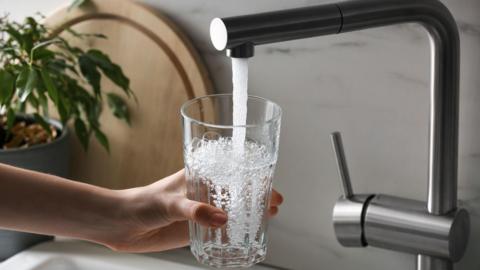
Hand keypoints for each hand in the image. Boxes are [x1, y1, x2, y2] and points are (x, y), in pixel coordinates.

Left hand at [102, 170, 282, 251]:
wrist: (123, 223)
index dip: (253, 176)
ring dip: (249, 214)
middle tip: (275, 204)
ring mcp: (202, 211)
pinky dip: (234, 232)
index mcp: (200, 175)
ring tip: (267, 218)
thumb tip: (222, 220)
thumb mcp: (170, 202)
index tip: (270, 184)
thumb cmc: (143, 202)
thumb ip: (195, 210)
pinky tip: (245, 236)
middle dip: (258, 196)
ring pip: (232, 210)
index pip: (232, 172)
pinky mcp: (196, 229)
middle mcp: (204, 192)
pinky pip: (220, 230)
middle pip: (238, 191)